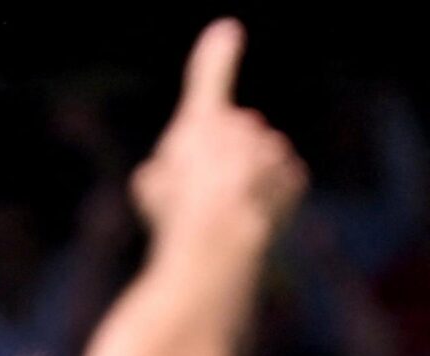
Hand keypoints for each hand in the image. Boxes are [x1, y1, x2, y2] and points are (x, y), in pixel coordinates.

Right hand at [130, 21, 306, 244]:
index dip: (217, 55)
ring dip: (243, 180)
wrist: (220, 236)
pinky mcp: (294, 176)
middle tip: (196, 195)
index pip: (209, 78)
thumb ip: (164, 167)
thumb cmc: (175, 212)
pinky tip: (247, 217)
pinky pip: (278, 183)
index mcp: (201, 121)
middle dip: (219, 158)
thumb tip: (171, 171)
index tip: (227, 30)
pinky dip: (265, 197)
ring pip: (256, 161)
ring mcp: (273, 149)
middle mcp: (243, 125)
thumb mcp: (150, 184)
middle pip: (231, 137)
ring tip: (223, 213)